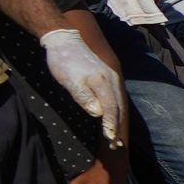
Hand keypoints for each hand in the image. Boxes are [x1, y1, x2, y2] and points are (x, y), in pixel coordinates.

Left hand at [40, 26, 126, 143]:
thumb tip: (98, 113)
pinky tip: (114, 116)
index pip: (111, 108)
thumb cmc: (64, 61)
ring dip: (119, 120)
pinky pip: (116, 97)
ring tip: (117, 135)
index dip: (111, 125)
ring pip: (119, 102)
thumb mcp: (70, 80)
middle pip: (119, 107)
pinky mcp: (108, 76)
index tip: (111, 140)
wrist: (64, 39)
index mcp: (103, 82)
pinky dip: (116, 110)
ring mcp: (112, 77)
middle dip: (118, 127)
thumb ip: (84, 97)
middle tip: (117, 144)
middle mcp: (112, 80)